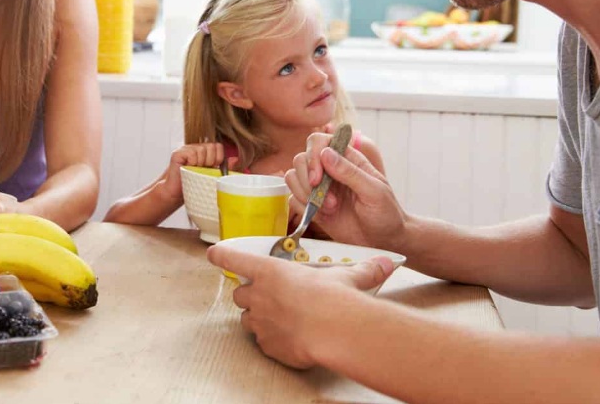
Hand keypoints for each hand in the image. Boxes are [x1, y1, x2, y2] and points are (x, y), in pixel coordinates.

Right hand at [164, 142, 226, 198]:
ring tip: (194, 170)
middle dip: (210, 160)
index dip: (218, 157)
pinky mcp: (178, 153)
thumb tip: (235, 159)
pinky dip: (192, 163)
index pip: (217, 146)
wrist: (176, 193)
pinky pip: (191, 154)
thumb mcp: (212, 175)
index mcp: (204, 152)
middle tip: (203, 169)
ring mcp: (186, 149)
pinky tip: (187, 168)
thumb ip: (223, 167)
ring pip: (201, 150)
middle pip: (211, 146)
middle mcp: (195, 148)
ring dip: (200, 163)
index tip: (213, 167)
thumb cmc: (194, 184)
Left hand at [207, 242, 393, 368]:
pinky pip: (263, 342)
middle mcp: (259, 295)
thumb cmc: (335, 298)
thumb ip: (362, 270)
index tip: (213, 254)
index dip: (221, 255)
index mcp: (270, 271)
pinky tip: (290, 340)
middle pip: (240, 293)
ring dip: (257, 318)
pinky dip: (272, 341)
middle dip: (250, 295)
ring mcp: (260, 322)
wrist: (335, 332)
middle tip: (270, 297)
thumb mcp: (347, 277)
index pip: (234, 258)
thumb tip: (385, 262)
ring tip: (280, 320)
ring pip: (247, 319)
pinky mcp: (267, 345)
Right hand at [283, 132, 406, 249]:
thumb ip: (350, 172)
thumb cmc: (385, 213)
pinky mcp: (312, 205)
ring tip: (329, 208)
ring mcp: (319, 188)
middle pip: (301, 159)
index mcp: (347, 159)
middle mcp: (330, 170)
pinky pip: (293, 199)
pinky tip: (323, 216)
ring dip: (305, 194)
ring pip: (292, 177)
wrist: (382, 240)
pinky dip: (303, 208)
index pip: (320, 142)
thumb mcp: (374, 191)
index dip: (313, 155)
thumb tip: (325, 153)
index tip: (317, 176)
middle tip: (324, 198)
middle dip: (307, 179)